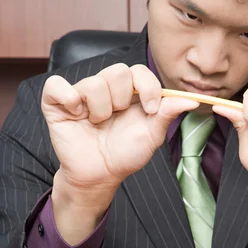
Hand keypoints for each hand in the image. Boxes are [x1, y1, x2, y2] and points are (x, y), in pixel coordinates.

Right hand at [42, 63, 198, 195]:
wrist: (99, 176)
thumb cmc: (124, 155)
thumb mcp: (151, 136)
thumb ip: (168, 113)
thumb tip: (191, 100)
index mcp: (128, 93)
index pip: (138, 71)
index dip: (147, 86)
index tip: (151, 109)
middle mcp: (104, 88)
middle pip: (117, 71)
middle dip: (121, 101)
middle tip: (116, 120)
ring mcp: (80, 94)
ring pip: (93, 83)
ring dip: (99, 110)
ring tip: (97, 124)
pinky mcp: (56, 103)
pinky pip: (57, 85)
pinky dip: (68, 98)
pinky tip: (77, 115)